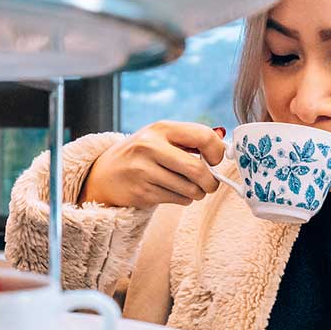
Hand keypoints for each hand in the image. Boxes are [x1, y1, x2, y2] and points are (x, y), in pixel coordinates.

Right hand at [79, 121, 226, 208]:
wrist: (105, 174)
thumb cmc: (143, 154)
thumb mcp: (162, 137)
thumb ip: (192, 139)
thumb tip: (225, 143)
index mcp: (161, 128)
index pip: (203, 137)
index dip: (217, 152)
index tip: (216, 161)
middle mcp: (151, 147)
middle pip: (198, 170)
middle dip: (211, 182)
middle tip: (210, 184)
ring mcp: (144, 171)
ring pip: (190, 190)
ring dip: (197, 193)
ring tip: (190, 188)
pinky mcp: (142, 193)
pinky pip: (178, 200)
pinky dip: (183, 199)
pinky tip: (173, 192)